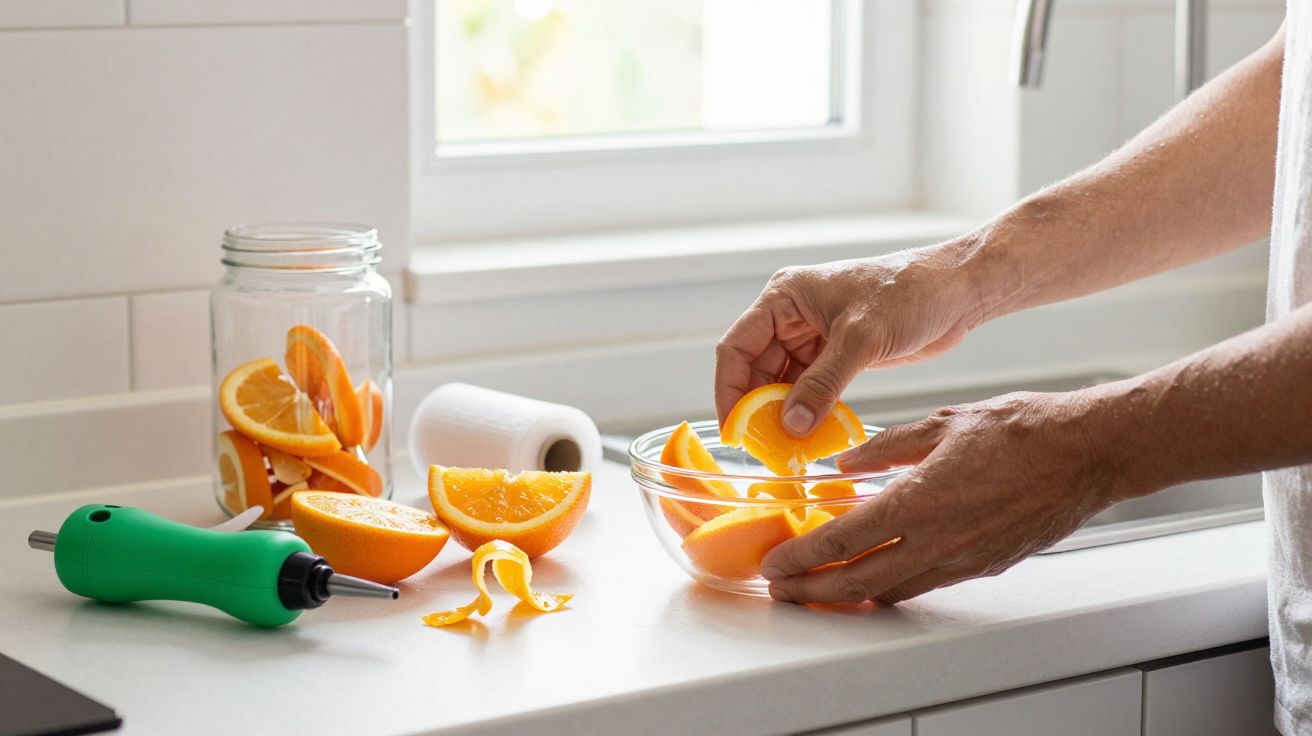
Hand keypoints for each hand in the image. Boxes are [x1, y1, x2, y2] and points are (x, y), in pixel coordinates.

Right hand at [714, 243, 985, 434]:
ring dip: (783, 412)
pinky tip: (811, 434)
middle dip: (757, 407)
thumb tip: (791, 425)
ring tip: (787, 446)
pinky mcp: (835, 352)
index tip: (733, 429)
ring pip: (781, 381)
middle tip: (764, 446)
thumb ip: (823, 383)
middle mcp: (791, 315)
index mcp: (784, 297)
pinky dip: (808, 410)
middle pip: (755, 368)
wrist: (954, 291)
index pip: (737, 347)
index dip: (729, 390)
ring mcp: (813, 334)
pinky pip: (808, 386)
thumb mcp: (861, 339)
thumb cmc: (909, 292)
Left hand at [760, 390, 1137, 604]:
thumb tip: (845, 463)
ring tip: (817, 588)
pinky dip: (891, 587)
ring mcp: (962, 559)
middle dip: (812, 590)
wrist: (1086, 453)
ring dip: (848, 594)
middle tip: (782, 590)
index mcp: (920, 501)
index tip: (775, 563)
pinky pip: (925, 584)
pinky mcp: (983, 566)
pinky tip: (875, 577)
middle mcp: (938, 540)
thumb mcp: (941, 423)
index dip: (802, 558)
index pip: (843, 541)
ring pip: (891, 590)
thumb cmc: (1022, 431)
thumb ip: (885, 448)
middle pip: (858, 582)